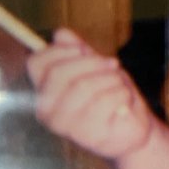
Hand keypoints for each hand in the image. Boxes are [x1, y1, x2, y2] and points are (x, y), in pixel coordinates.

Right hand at [27, 29, 154, 160]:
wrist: (132, 129)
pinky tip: (124, 104)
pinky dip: (122, 94)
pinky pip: (106, 100)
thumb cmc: (112, 96)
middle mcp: (46, 110)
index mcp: (45, 91)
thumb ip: (78, 51)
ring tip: (120, 87)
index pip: (36, 63)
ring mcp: (64, 125)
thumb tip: (60, 34)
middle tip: (113, 64)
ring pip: (85, 86)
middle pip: (59, 73)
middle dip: (93, 63)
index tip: (83, 49)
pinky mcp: (86, 134)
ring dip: (112, 80)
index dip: (61, 50)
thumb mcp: (97, 67)